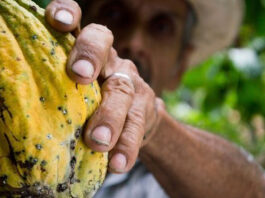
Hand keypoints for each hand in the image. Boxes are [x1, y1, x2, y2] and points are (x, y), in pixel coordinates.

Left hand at [45, 0, 163, 172]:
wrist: (136, 117)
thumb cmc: (94, 102)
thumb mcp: (77, 90)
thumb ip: (60, 88)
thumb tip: (19, 104)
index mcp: (88, 51)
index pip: (78, 22)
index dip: (69, 14)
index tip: (58, 22)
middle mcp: (110, 59)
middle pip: (103, 45)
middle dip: (90, 57)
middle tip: (80, 77)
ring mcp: (130, 80)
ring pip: (123, 90)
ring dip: (110, 115)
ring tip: (98, 142)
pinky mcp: (146, 105)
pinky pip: (138, 123)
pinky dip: (127, 144)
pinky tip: (118, 163)